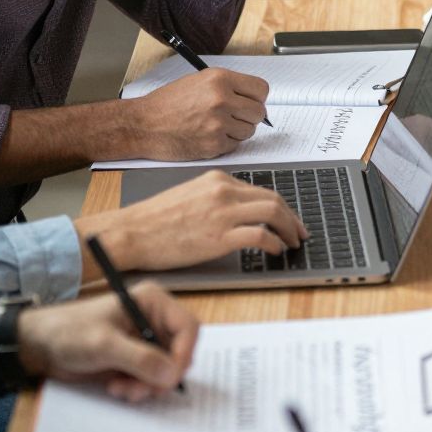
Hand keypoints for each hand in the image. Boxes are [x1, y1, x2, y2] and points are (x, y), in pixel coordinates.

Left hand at [15, 283, 196, 400]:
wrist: (40, 346)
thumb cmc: (69, 333)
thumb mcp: (104, 345)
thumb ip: (139, 359)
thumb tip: (171, 375)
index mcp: (153, 302)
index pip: (188, 328)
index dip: (183, 354)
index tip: (169, 379)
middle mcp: (155, 319)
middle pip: (180, 352)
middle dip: (161, 376)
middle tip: (139, 390)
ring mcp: (147, 340)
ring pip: (167, 370)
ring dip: (148, 386)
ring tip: (121, 390)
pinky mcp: (137, 359)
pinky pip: (152, 379)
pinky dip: (139, 388)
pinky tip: (117, 388)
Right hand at [92, 170, 303, 270]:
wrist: (130, 233)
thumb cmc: (154, 220)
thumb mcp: (190, 195)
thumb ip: (217, 198)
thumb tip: (243, 212)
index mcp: (217, 180)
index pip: (261, 191)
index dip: (282, 207)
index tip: (289, 219)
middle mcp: (223, 192)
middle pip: (274, 199)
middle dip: (293, 218)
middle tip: (300, 233)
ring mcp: (222, 213)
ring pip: (273, 213)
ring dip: (289, 230)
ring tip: (292, 243)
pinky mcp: (219, 237)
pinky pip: (260, 237)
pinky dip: (274, 244)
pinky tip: (275, 251)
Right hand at [127, 68, 271, 159]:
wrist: (141, 125)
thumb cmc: (166, 104)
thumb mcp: (198, 81)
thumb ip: (228, 87)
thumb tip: (253, 98)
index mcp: (220, 79)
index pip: (261, 89)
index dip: (257, 98)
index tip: (250, 102)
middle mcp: (221, 99)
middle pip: (259, 112)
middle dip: (249, 117)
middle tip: (234, 118)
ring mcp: (218, 123)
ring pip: (249, 131)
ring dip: (237, 131)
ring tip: (215, 126)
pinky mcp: (213, 144)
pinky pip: (235, 145)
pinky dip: (225, 143)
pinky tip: (207, 136)